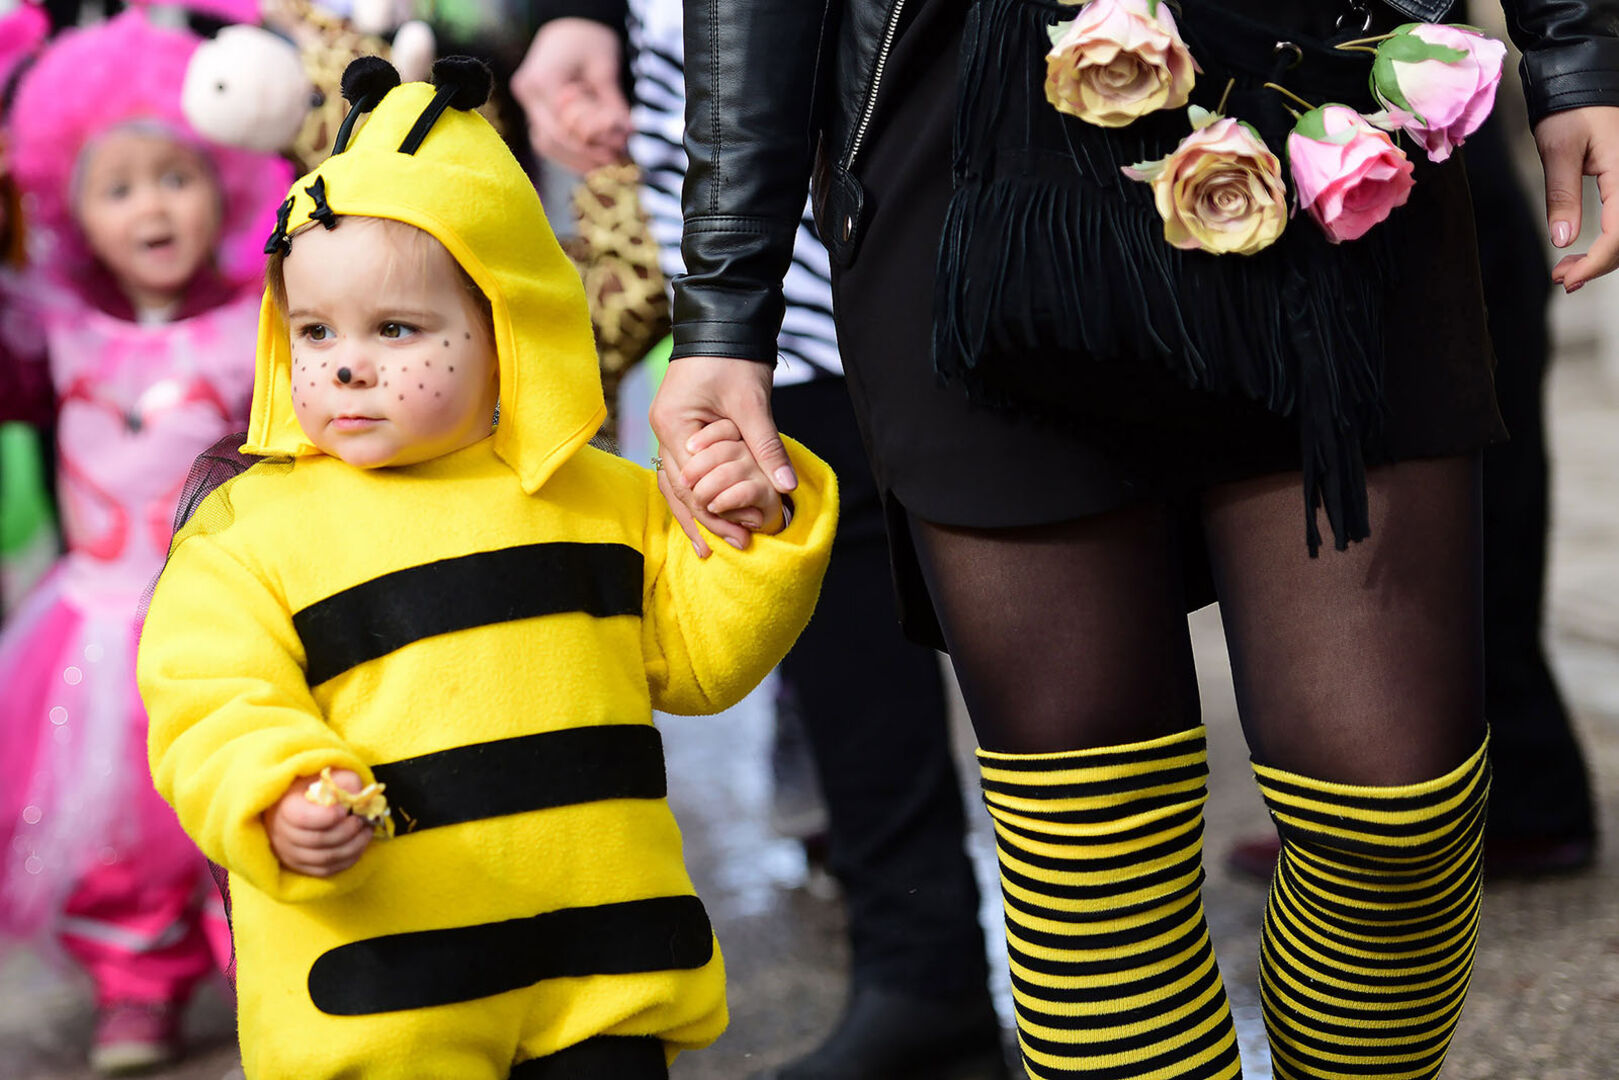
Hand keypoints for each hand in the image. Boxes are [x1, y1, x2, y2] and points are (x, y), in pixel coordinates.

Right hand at [264, 771, 372, 876]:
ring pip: (325, 858)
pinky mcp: (300, 866)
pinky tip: (359, 845)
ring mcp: (289, 853)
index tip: (344, 810)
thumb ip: (345, 782)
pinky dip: (347, 859)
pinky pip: (326, 870)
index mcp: (285, 807)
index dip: (329, 816)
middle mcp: (282, 833)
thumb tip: (359, 796)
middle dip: (348, 830)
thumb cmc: (317, 787)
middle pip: (319, 840)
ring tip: (366, 831)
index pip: (304, 818)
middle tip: (362, 820)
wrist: (299, 803)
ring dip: (353, 846)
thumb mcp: (330, 776)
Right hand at [511, 18, 630, 173]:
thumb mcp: (605, 66)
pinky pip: (546, 138)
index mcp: (542, 79)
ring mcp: (526, 101)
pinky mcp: (532, 108)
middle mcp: (527, 91)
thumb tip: (627, 135)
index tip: (616, 155)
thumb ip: (612, 103)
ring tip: (603, 167)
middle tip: (612, 165)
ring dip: (573, 159)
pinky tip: (589, 160)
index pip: (563, 127)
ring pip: (545, 144)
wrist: (568, 25)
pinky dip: (567, 151)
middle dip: (583, 156)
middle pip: (551, 139)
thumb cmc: (588, 40)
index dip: (590, 146)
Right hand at [649, 356, 794, 554]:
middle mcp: (663, 430)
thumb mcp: (752, 402)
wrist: (723, 323)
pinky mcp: (680, 430)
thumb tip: (786, 486)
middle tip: (735, 545)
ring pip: (676, 484)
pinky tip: (707, 516)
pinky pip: (682, 471)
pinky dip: (695, 494)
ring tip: (713, 546)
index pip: (690, 482)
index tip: (742, 533)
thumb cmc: (734, 357)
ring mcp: (668, 431)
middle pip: (680, 489)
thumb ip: (766, 446)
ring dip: (697, 513)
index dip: (715, 511)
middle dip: (707, 519)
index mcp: (674, 424)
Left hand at [1534, 105, 1618, 292]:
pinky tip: (1586, 253)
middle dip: (1600, 264)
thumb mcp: (1559, 150)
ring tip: (1569, 271)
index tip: (1566, 278)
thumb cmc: (1571, 108)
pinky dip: (1612, 240)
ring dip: (1605, 256)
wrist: (1584, 80)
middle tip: (1562, 278)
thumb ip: (1562, 196)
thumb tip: (1563, 240)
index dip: (1597, 261)